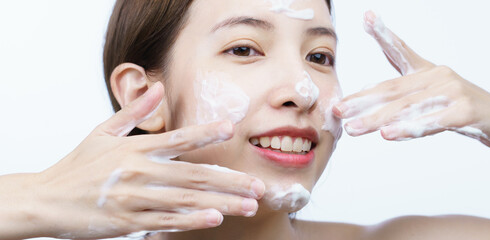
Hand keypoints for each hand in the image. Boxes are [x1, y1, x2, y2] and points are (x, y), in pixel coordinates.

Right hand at [4, 82, 264, 238]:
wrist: (46, 200)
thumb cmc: (77, 166)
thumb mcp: (103, 131)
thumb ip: (134, 111)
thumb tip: (157, 86)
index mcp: (134, 147)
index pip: (177, 138)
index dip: (205, 133)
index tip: (231, 129)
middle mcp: (138, 171)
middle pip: (192, 175)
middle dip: (229, 181)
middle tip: (257, 186)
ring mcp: (134, 198)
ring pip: (185, 200)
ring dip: (221, 202)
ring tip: (248, 205)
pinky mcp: (128, 221)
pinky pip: (165, 221)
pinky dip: (191, 220)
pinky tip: (214, 218)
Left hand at [333, 11, 489, 160]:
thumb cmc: (461, 110)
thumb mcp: (430, 97)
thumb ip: (401, 96)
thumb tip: (364, 96)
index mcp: (427, 70)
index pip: (400, 51)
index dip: (383, 34)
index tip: (366, 17)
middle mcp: (438, 75)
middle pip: (393, 89)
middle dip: (362, 102)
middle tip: (338, 111)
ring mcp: (452, 91)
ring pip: (407, 107)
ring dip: (377, 119)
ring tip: (354, 129)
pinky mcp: (464, 111)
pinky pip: (431, 121)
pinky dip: (409, 128)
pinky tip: (389, 134)